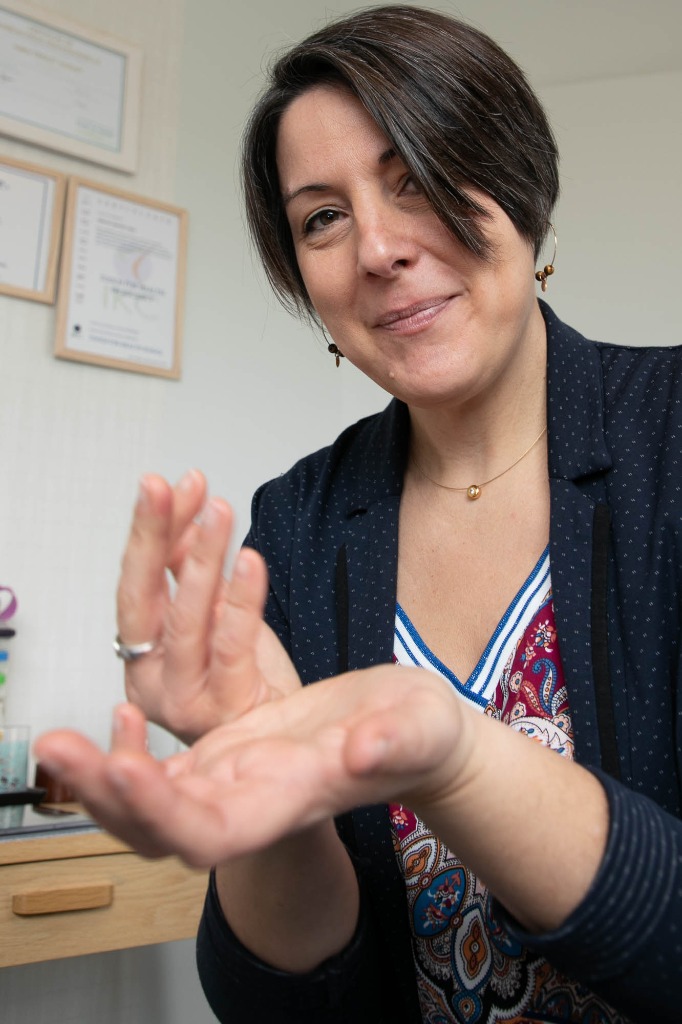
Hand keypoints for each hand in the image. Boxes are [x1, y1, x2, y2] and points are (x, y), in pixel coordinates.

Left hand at [34, 665, 468, 867]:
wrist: (412, 734)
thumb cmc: (419, 734)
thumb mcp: (421, 726)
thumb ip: (398, 741)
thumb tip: (364, 753)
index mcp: (291, 800)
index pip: (212, 833)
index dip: (163, 811)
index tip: (126, 768)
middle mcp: (251, 803)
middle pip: (160, 829)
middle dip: (102, 797)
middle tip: (55, 749)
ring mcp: (234, 783)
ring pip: (150, 803)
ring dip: (98, 778)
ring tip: (56, 743)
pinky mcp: (229, 755)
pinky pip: (166, 770)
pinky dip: (130, 751)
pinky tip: (119, 714)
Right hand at [117, 471, 299, 743]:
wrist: (280, 744)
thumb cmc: (244, 683)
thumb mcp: (214, 616)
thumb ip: (194, 570)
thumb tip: (186, 515)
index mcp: (144, 649)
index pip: (137, 580)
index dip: (149, 530)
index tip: (161, 486)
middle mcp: (153, 673)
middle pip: (143, 596)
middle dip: (153, 534)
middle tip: (164, 488)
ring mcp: (185, 693)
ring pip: (186, 618)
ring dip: (201, 557)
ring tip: (217, 511)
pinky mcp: (224, 703)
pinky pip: (231, 645)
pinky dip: (239, 600)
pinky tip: (248, 561)